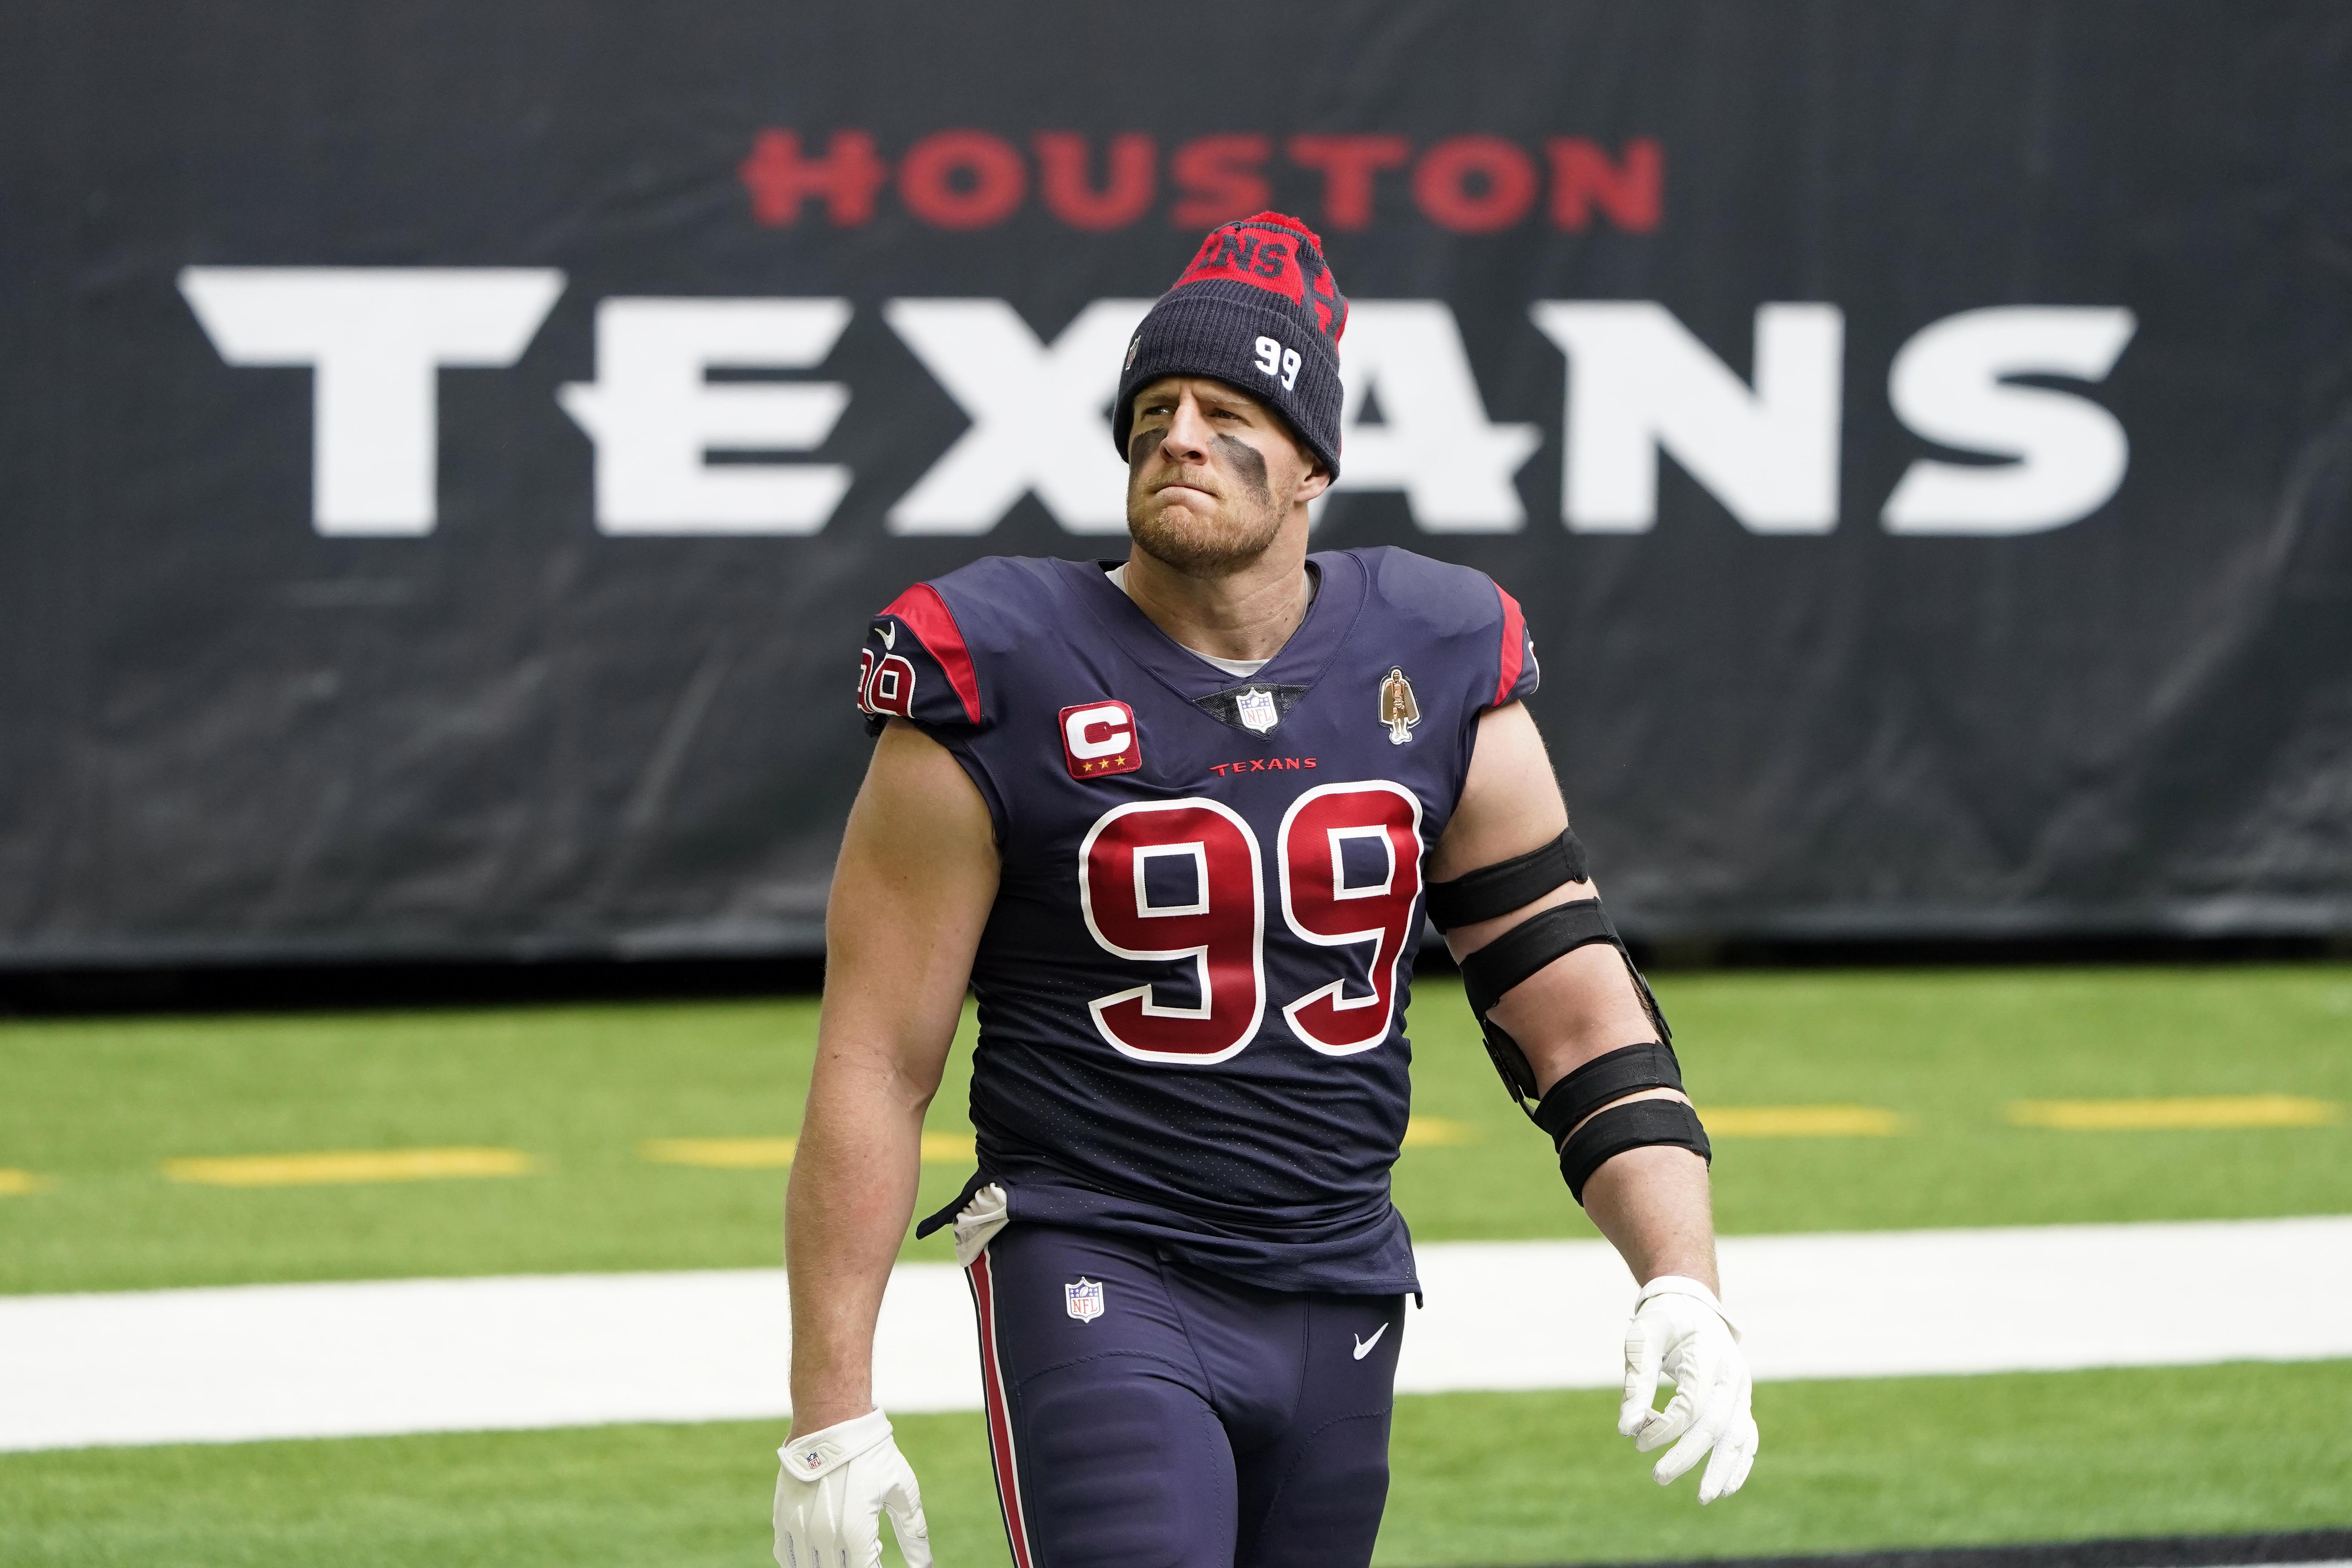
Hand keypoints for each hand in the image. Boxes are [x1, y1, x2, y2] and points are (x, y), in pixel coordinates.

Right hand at [773, 1409, 931, 1567]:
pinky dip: (803, 1558)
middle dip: (857, 1563)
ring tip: (849, 1540)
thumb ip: (913, 1531)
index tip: (881, 1553)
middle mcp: (823, 1537)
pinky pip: (786, 1555)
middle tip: (871, 1544)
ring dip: (832, 1563)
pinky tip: (822, 1544)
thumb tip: (925, 1565)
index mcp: (856, 1532)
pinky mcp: (782, 1517)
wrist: (831, 1419)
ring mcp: (798, 1529)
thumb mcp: (901, 1488)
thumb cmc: (871, 1453)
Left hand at [1618, 1275, 1757, 1503]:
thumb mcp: (1642, 1339)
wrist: (1691, 1305)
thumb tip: (1626, 1429)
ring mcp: (1742, 1390)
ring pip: (1740, 1436)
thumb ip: (1637, 1382)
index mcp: (1708, 1355)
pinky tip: (1726, 1487)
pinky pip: (1748, 1436)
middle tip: (1659, 1477)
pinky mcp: (1741, 1402)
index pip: (1690, 1404)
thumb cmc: (1662, 1322)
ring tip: (1704, 1498)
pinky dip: (1740, 1463)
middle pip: (1716, 1425)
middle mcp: (1733, 1375)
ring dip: (1722, 1469)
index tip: (1636, 1441)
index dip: (1664, 1428)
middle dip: (1689, 1456)